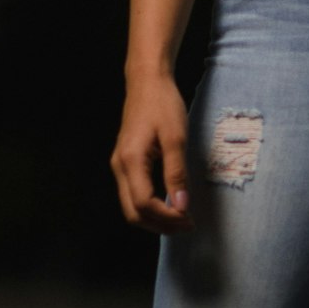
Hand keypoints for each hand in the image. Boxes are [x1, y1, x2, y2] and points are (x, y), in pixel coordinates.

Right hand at [110, 73, 193, 231]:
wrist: (147, 82)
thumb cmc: (163, 104)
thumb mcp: (176, 138)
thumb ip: (177, 173)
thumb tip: (181, 206)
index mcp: (130, 161)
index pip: (144, 204)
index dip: (167, 218)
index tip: (189, 218)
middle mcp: (119, 167)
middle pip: (133, 213)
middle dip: (159, 225)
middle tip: (187, 225)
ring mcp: (119, 165)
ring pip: (130, 207)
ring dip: (154, 218)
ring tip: (180, 218)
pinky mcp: (124, 163)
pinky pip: (133, 194)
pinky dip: (150, 206)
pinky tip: (169, 204)